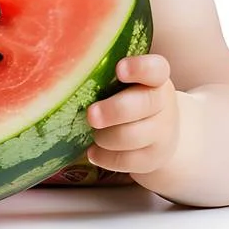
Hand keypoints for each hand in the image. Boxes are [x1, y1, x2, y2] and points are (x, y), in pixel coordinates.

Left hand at [85, 55, 180, 174]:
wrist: (161, 134)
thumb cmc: (133, 100)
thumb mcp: (130, 84)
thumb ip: (108, 76)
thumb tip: (65, 68)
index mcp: (156, 78)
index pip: (155, 68)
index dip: (139, 68)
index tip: (119, 69)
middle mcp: (163, 103)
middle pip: (142, 104)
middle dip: (113, 110)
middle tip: (91, 115)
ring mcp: (162, 132)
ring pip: (130, 136)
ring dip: (105, 137)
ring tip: (94, 133)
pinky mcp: (153, 157)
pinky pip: (125, 160)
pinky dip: (104, 157)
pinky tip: (94, 152)